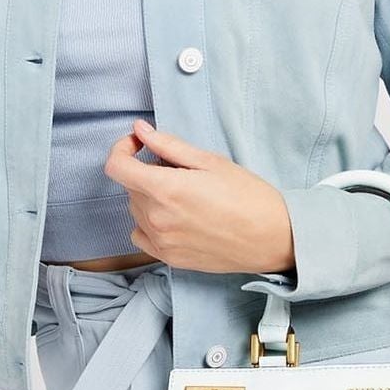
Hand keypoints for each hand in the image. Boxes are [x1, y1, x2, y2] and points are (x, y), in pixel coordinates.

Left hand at [104, 119, 296, 274]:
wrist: (273, 238)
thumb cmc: (248, 196)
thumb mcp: (210, 161)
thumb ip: (169, 145)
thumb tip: (140, 131)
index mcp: (166, 189)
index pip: (116, 167)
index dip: (122, 149)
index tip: (138, 145)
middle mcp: (157, 218)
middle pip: (130, 187)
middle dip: (147, 172)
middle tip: (180, 171)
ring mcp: (161, 241)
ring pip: (136, 210)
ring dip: (150, 197)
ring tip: (184, 196)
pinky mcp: (169, 258)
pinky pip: (141, 235)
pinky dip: (150, 222)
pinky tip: (175, 218)